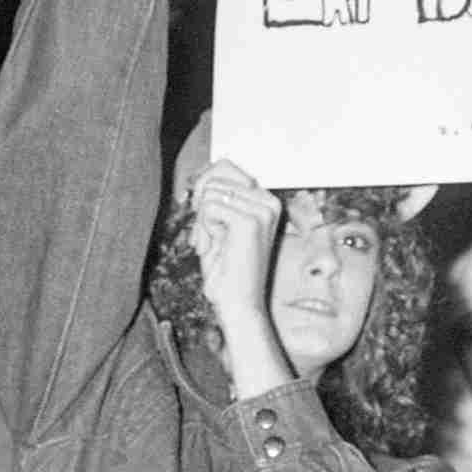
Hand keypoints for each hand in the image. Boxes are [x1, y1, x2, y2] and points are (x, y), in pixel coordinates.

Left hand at [186, 160, 281, 328]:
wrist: (238, 305)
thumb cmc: (226, 270)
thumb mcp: (218, 225)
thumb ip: (216, 198)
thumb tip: (204, 174)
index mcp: (266, 200)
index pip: (225, 167)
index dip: (204, 187)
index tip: (203, 214)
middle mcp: (269, 201)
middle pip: (217, 173)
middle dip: (202, 202)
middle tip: (206, 233)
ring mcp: (263, 210)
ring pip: (210, 193)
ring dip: (203, 221)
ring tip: (214, 245)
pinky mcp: (250, 221)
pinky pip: (209, 208)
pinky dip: (205, 230)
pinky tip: (217, 250)